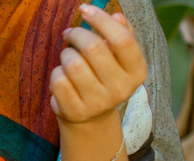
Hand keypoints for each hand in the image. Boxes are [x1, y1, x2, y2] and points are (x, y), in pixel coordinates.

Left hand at [49, 3, 147, 124]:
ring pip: (72, 63)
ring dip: (66, 54)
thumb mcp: (119, 57)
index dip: (101, 20)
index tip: (85, 9)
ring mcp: (98, 104)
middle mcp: (120, 90)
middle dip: (77, 34)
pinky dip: (57, 73)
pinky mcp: (76, 112)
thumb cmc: (105, 77)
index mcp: (136, 72)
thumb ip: (122, 34)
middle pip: (93, 47)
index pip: (122, 40)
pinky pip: (59, 80)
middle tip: (71, 34)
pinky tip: (64, 78)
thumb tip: (117, 16)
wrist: (93, 117)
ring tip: (69, 60)